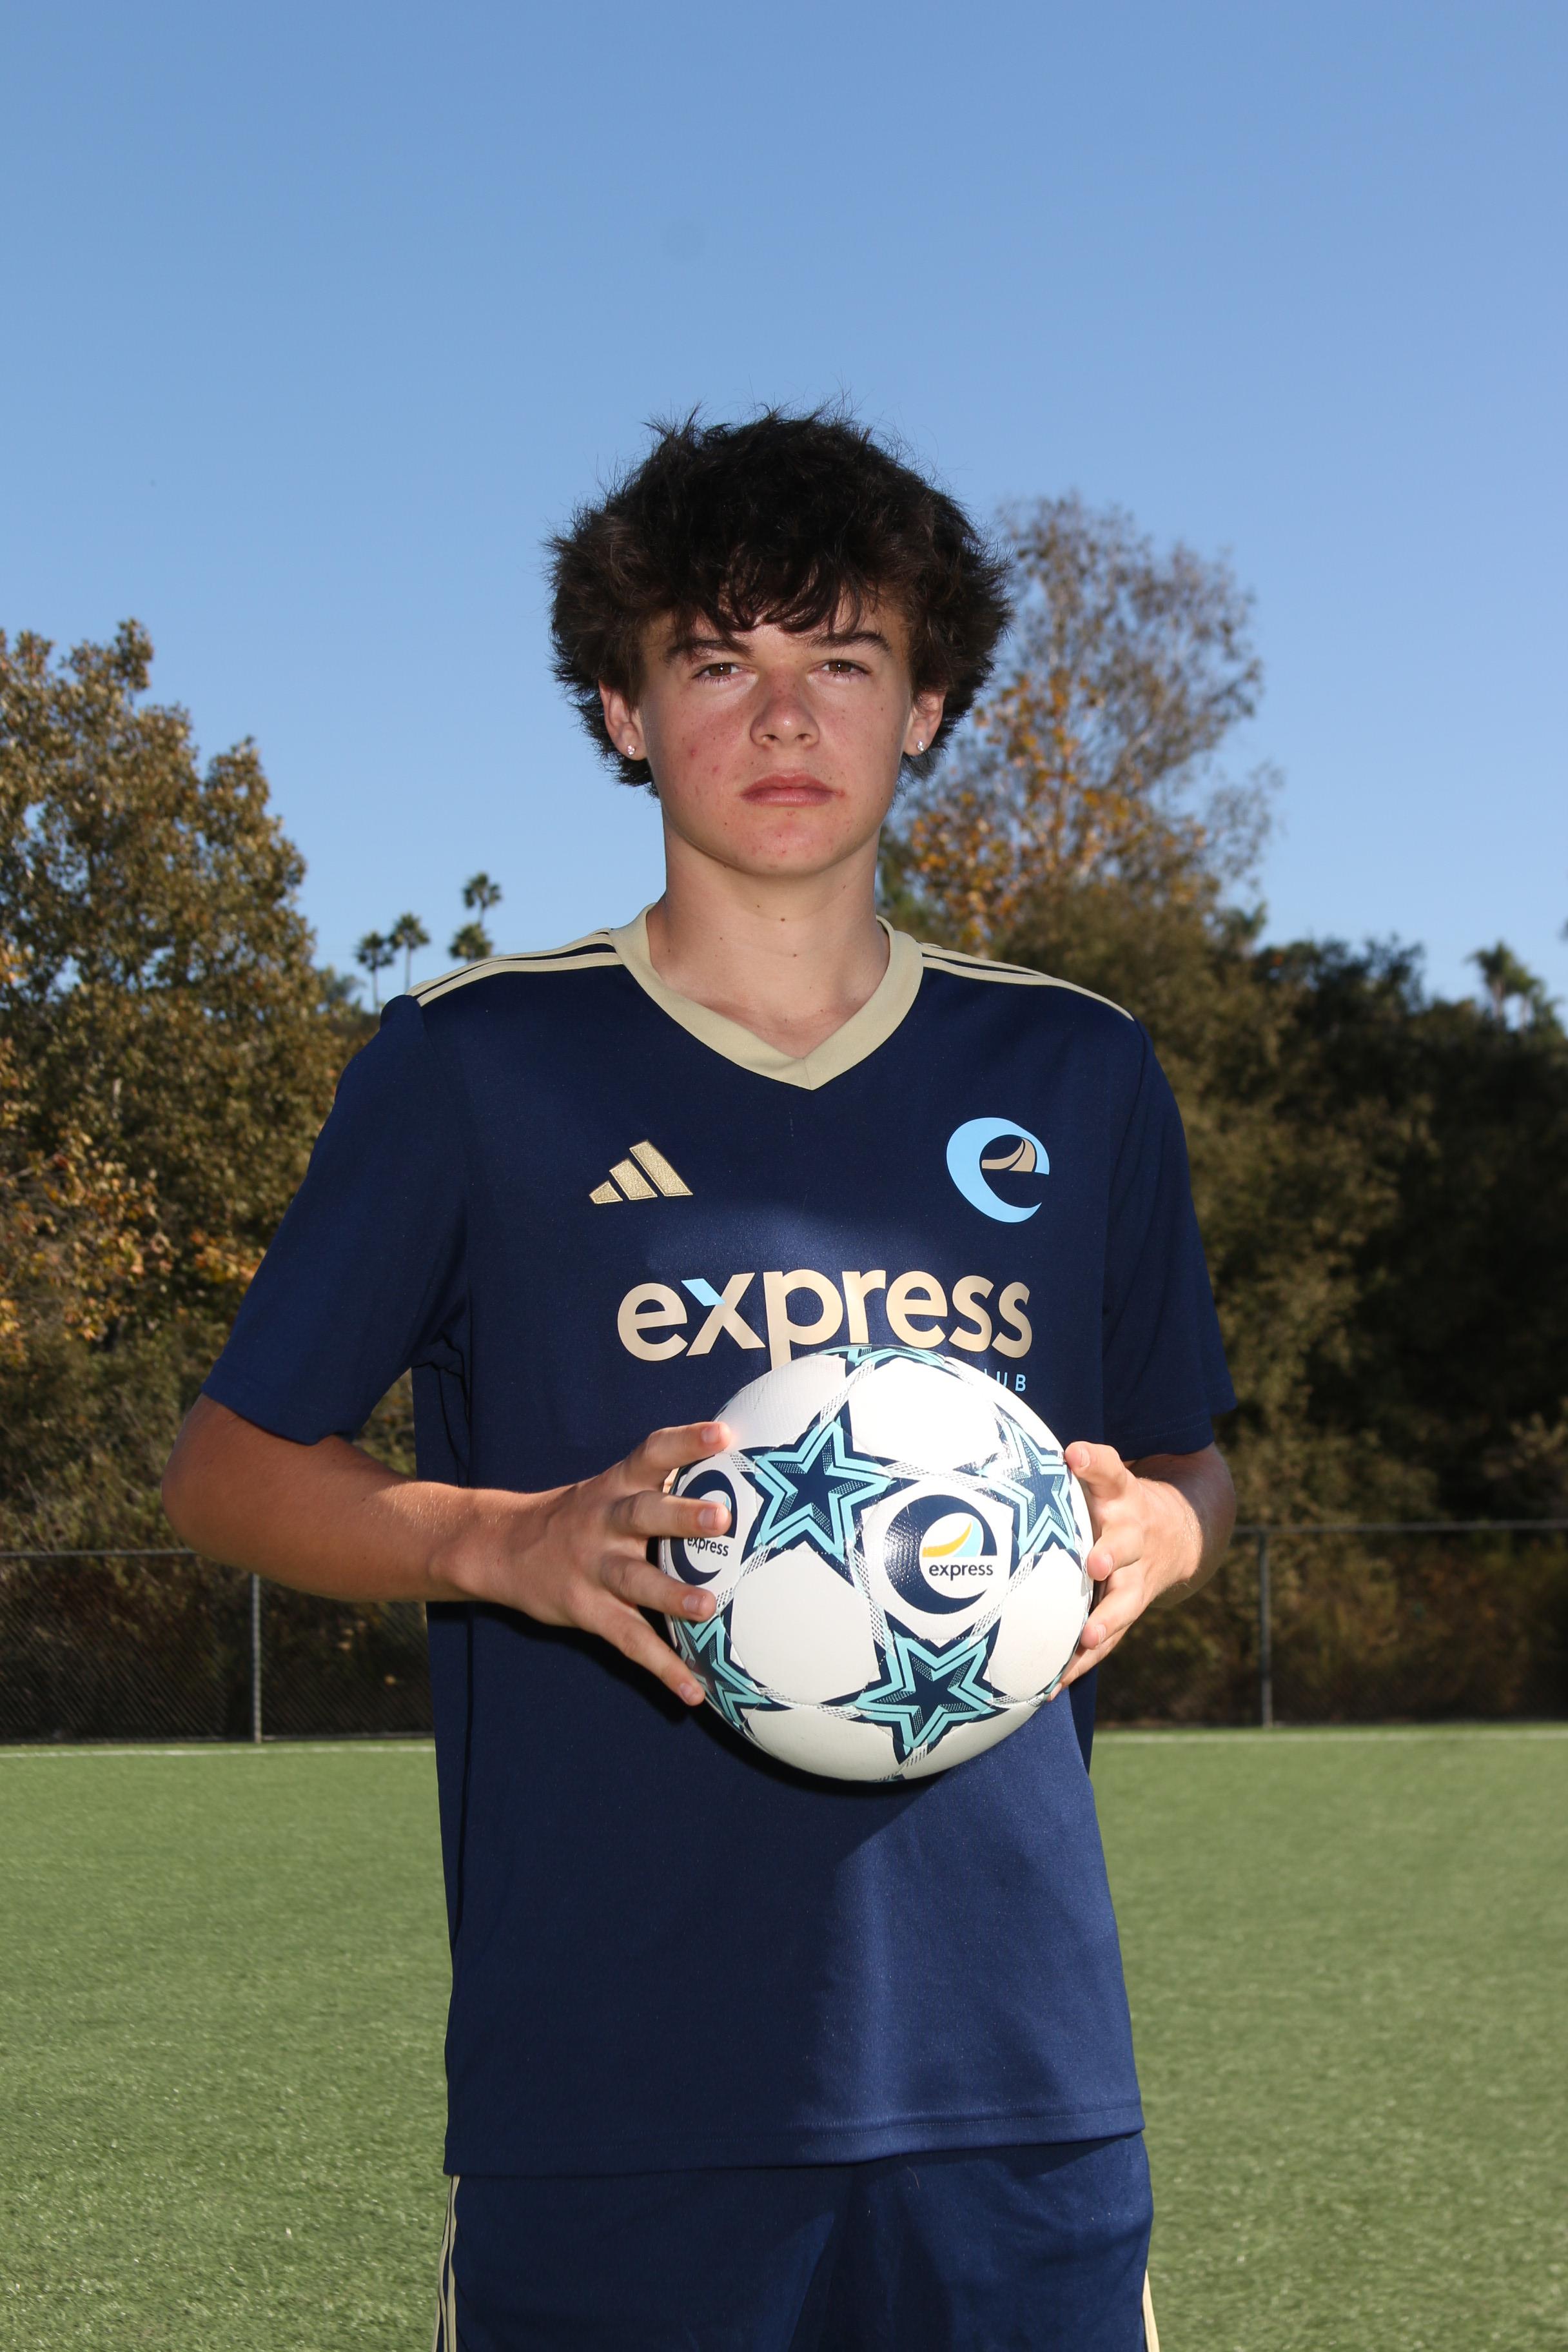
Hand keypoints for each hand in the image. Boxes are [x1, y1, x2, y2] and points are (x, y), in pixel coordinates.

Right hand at [445, 1421, 732, 1705]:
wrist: (502, 1547)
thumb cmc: (581, 1516)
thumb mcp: (612, 1488)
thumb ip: (661, 1486)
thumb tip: (737, 1482)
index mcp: (616, 1485)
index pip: (651, 1454)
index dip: (685, 1442)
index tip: (723, 1434)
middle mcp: (605, 1522)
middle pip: (643, 1514)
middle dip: (680, 1516)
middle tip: (722, 1519)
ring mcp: (593, 1568)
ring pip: (634, 1579)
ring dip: (671, 1595)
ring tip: (708, 1609)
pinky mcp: (586, 1610)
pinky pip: (628, 1640)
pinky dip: (662, 1667)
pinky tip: (693, 1691)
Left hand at [1050, 1442, 1204, 1693]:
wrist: (1180, 1532)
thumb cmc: (1115, 1501)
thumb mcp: (1102, 1476)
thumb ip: (1068, 1467)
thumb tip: (995, 1451)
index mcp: (1121, 1494)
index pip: (1110, 1469)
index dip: (1094, 1461)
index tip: (1074, 1455)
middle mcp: (1131, 1534)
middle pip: (1125, 1543)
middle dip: (1111, 1554)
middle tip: (1096, 1564)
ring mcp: (1135, 1575)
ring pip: (1124, 1601)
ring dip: (1106, 1620)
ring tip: (1087, 1640)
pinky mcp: (1129, 1607)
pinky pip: (1109, 1639)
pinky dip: (1083, 1662)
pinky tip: (1052, 1685)